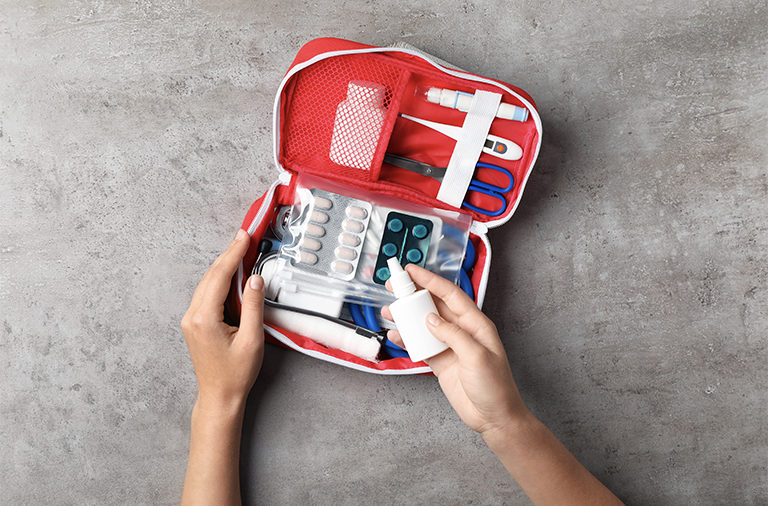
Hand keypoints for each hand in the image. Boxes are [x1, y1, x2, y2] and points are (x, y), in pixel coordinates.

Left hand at [181, 229, 264, 411]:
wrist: (219, 395)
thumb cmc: (235, 373)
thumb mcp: (252, 339)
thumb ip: (252, 306)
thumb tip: (254, 279)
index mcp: (204, 319)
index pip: (219, 277)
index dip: (233, 254)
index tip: (244, 237)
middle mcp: (193, 316)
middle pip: (211, 276)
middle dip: (229, 255)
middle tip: (244, 237)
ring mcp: (191, 319)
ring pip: (208, 283)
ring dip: (225, 267)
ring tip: (242, 252)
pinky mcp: (195, 323)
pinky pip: (207, 294)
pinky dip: (221, 281)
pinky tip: (233, 276)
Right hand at [382, 264, 529, 437]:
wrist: (494, 418)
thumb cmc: (496, 387)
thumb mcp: (476, 357)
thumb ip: (452, 335)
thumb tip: (430, 319)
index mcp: (476, 324)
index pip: (450, 294)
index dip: (431, 280)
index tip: (412, 271)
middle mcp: (462, 331)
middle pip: (434, 305)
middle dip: (414, 294)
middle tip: (394, 285)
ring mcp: (450, 345)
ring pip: (424, 323)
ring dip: (407, 317)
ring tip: (390, 311)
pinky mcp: (440, 360)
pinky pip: (420, 344)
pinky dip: (407, 339)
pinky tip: (396, 335)